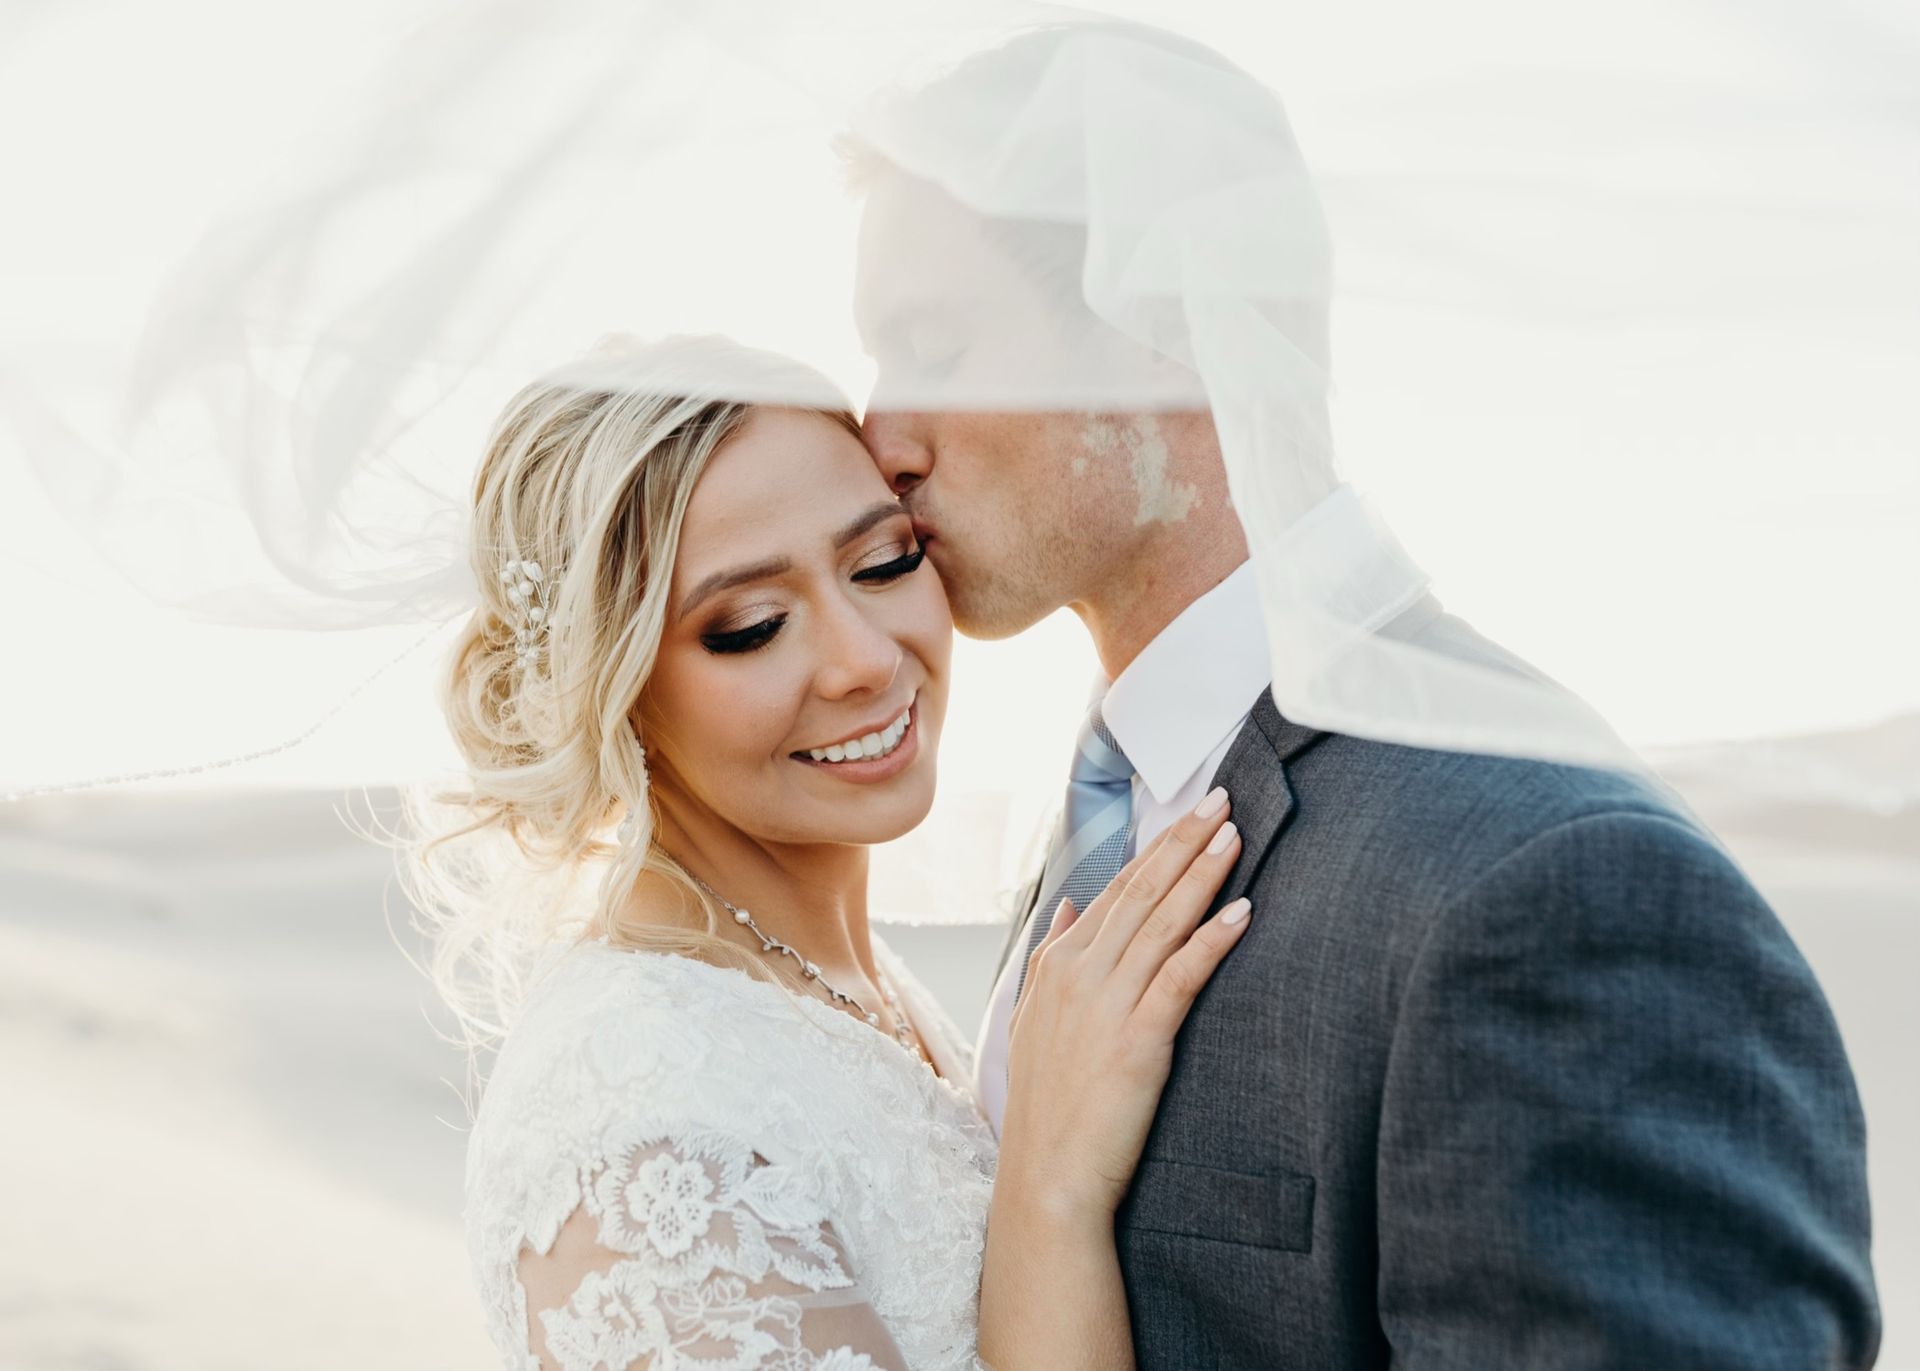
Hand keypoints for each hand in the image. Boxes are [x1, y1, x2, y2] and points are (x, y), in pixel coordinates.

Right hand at [996, 787, 1251, 1227]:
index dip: (1157, 849)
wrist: (1048, 1178)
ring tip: (1234, 835)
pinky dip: (1212, 939)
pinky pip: (1181, 975)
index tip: (1189, 815)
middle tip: (1222, 799)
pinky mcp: (1139, 1038)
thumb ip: (1049, 956)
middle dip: (1184, 841)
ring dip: (1202, 874)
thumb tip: (1072, 905)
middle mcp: (1080, 973)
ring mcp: (1107, 1003)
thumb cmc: (1049, 1108)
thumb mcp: (1030, 1021)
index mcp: (1057, 965)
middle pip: (1142, 892)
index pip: (1116, 890)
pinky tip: (1241, 910)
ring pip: (1163, 922)